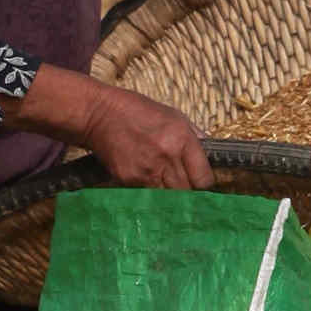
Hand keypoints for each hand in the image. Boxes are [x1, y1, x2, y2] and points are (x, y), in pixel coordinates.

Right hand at [14, 67, 213, 189]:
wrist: (100, 114)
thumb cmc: (138, 111)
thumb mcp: (174, 116)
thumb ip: (195, 137)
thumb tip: (210, 154)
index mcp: (182, 140)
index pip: (203, 179)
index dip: (204, 185)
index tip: (200, 184)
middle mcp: (167, 157)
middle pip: (187, 193)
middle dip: (188, 193)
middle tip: (185, 189)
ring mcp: (147, 171)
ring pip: (168, 198)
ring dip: (169, 195)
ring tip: (165, 186)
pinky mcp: (128, 179)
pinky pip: (146, 194)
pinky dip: (149, 192)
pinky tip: (146, 180)